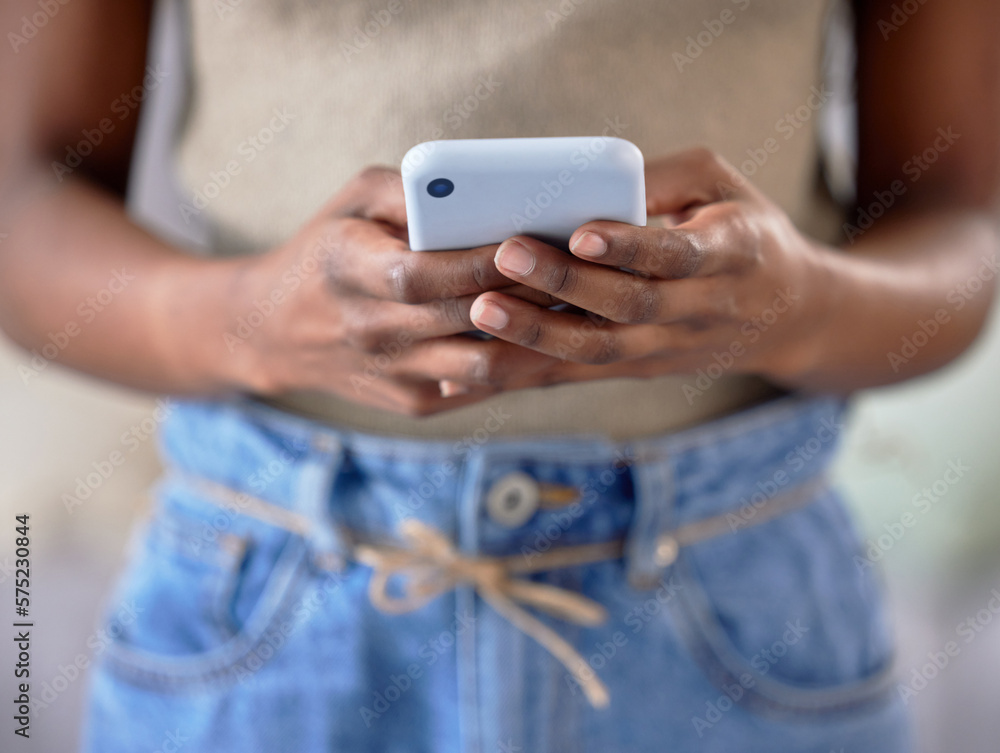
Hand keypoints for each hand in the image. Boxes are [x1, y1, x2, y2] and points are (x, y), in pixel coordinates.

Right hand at [223, 167, 566, 414]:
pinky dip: (516, 360)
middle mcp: (368, 329)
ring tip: (572, 304)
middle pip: (466, 317)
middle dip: (527, 293)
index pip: (423, 274)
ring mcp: (392, 373)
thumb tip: (476, 189)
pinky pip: (478, 385)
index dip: (481, 262)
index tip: (530, 240)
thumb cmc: (326, 250)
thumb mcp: (352, 202)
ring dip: (535, 336)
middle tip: (579, 268)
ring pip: (483, 363)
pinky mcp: (412, 403)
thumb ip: (408, 190)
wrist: (276, 331)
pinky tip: (545, 333)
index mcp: (347, 268)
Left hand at [467, 148, 836, 385]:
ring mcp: (668, 348)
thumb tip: (583, 176)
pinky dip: (528, 374)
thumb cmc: (744, 232)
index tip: (582, 230)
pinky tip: (477, 368)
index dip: (631, 247)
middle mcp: (701, 308)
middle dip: (565, 283)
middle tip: (506, 254)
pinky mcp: (640, 368)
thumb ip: (660, 178)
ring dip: (538, 336)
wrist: (787, 315)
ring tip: (482, 312)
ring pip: (600, 351)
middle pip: (629, 306)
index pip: (678, 254)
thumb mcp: (722, 185)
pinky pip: (579, 375)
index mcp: (731, 252)